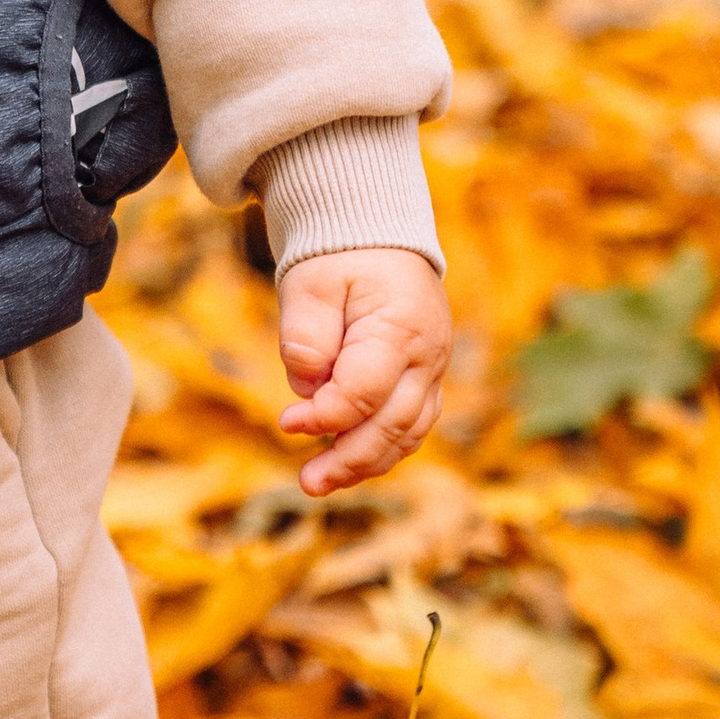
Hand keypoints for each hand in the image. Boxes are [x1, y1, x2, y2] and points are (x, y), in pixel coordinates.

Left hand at [275, 247, 450, 496]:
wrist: (375, 236)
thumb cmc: (339, 257)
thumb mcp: (310, 283)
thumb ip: (306, 336)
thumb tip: (306, 389)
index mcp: (401, 327)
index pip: (365, 391)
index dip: (325, 415)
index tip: (287, 424)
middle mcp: (427, 355)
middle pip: (393, 424)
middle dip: (348, 460)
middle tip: (307, 482)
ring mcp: (432, 370)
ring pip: (407, 433)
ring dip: (365, 464)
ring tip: (321, 483)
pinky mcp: (425, 380)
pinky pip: (410, 425)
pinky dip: (381, 449)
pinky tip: (347, 463)